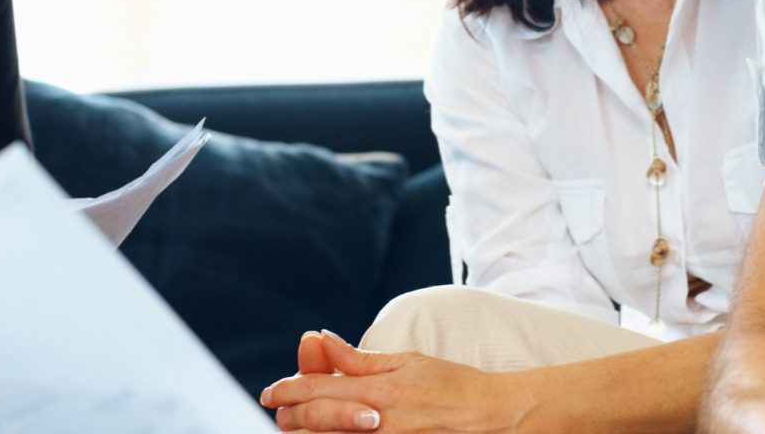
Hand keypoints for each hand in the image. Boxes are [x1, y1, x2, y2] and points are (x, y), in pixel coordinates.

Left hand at [261, 328, 529, 433]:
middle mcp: (377, 420)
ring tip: (298, 425)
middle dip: (290, 415)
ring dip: (308, 431)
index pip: (319, 387)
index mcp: (379, 389)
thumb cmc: (454, 385)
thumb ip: (361, 358)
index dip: (288, 388)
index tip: (271, 392)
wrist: (493, 418)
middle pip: (316, 419)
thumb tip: (323, 339)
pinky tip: (330, 432)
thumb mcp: (407, 361)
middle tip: (279, 411)